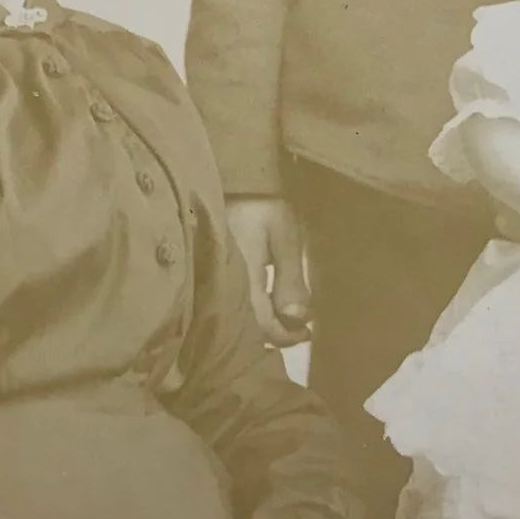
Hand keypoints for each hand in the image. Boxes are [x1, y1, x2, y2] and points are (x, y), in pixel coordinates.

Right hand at [227, 197, 313, 345]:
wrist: (231, 183)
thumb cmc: (261, 207)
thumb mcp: (283, 237)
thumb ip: (290, 278)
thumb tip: (299, 318)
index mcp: (243, 280)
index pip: (263, 325)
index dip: (286, 335)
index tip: (306, 333)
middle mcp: (224, 288)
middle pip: (248, 331)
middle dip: (275, 335)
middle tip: (300, 331)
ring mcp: (215, 285)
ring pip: (238, 322)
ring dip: (263, 327)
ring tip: (286, 322)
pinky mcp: (212, 279)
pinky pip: (231, 308)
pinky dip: (251, 315)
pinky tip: (265, 309)